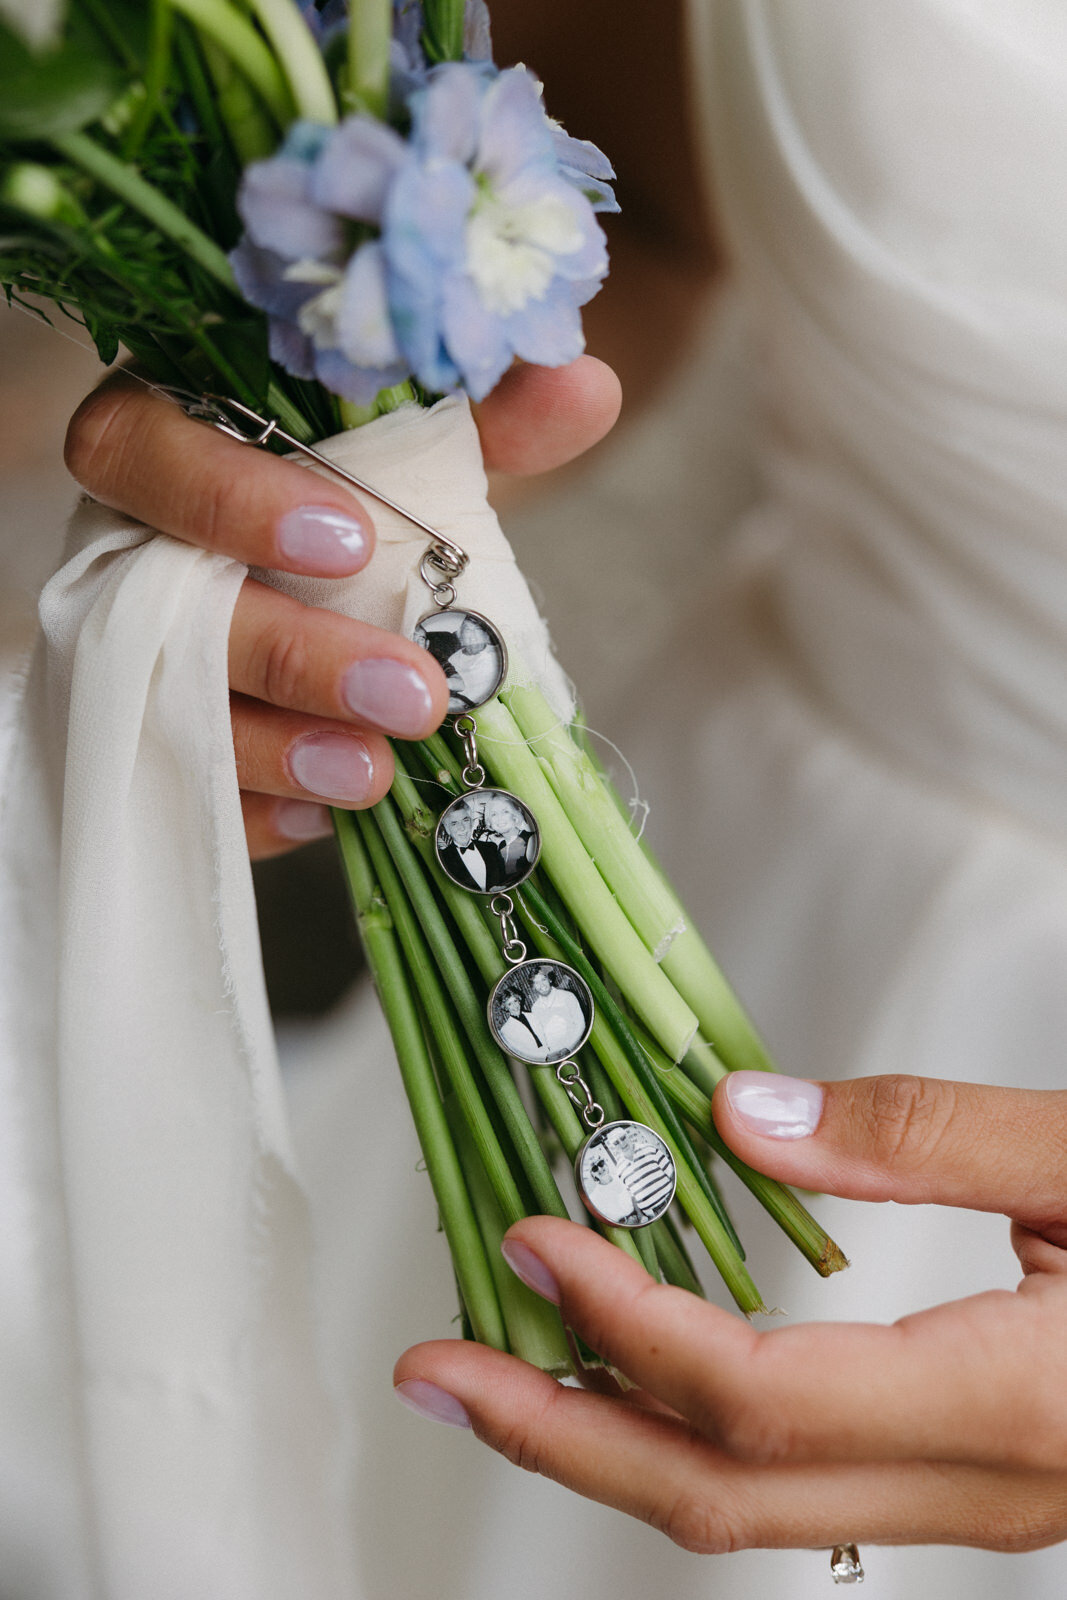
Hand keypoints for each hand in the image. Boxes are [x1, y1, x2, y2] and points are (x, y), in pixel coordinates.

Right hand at [63, 360, 620, 857]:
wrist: (325, 578)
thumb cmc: (355, 499)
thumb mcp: (413, 451)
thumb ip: (486, 416)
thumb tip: (584, 389)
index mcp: (168, 443)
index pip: (142, 449)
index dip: (227, 499)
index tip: (346, 540)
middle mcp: (128, 550)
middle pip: (158, 605)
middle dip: (293, 656)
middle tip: (414, 694)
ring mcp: (126, 654)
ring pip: (165, 711)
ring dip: (277, 750)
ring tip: (376, 772)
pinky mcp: (152, 742)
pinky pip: (181, 788)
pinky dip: (256, 811)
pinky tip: (326, 817)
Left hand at [394, 1073, 1066, 1554]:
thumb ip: (924, 1135)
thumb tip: (741, 1119)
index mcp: (1012, 1402)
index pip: (762, 1397)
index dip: (626, 1323)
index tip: (528, 1234)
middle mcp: (979, 1484)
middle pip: (720, 1495)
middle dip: (559, 1432)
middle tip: (434, 1366)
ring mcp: (975, 1498)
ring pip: (752, 1504)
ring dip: (611, 1432)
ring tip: (505, 1355)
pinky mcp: (973, 1471)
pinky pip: (800, 1476)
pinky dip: (692, 1422)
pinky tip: (640, 1359)